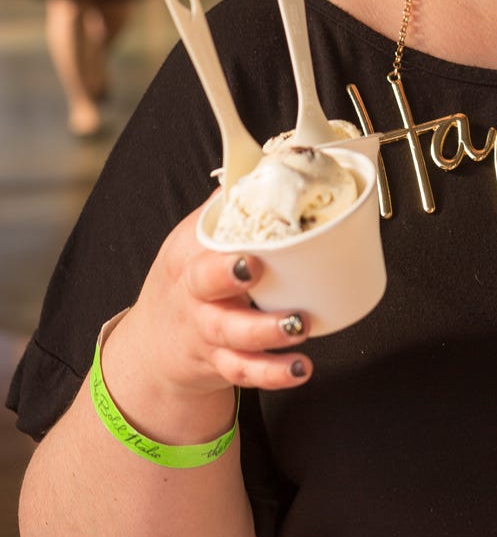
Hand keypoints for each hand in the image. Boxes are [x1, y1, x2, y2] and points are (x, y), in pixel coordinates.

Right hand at [117, 202, 313, 403]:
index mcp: (187, 256)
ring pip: (233, 336)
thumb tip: (270, 162)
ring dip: (268, 333)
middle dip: (231, 280)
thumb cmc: (186, 279)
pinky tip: (301, 369)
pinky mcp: (220, 364)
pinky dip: (274, 374)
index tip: (250, 250)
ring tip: (300, 326)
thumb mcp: (194, 240)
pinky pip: (245, 373)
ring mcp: (206, 332)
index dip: (222, 247)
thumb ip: (229, 209)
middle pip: (206, 287)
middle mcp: (193, 295)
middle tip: (261, 272)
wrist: (155, 345)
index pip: (199, 244)